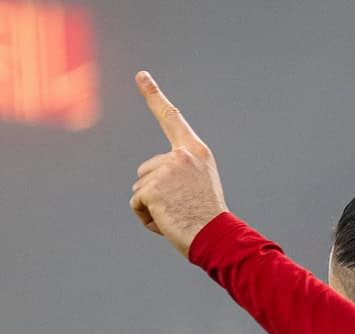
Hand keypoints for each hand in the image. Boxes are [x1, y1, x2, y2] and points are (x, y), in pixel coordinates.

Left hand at [130, 71, 227, 255]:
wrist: (218, 237)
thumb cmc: (210, 219)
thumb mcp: (199, 187)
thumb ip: (178, 175)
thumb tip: (145, 188)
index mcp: (196, 151)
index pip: (171, 118)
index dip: (154, 95)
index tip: (141, 75)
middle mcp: (180, 155)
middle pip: (147, 170)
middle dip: (156, 191)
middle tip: (183, 208)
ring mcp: (165, 171)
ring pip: (140, 188)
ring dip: (152, 207)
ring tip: (178, 216)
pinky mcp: (152, 189)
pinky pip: (136, 203)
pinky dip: (147, 217)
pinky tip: (167, 222)